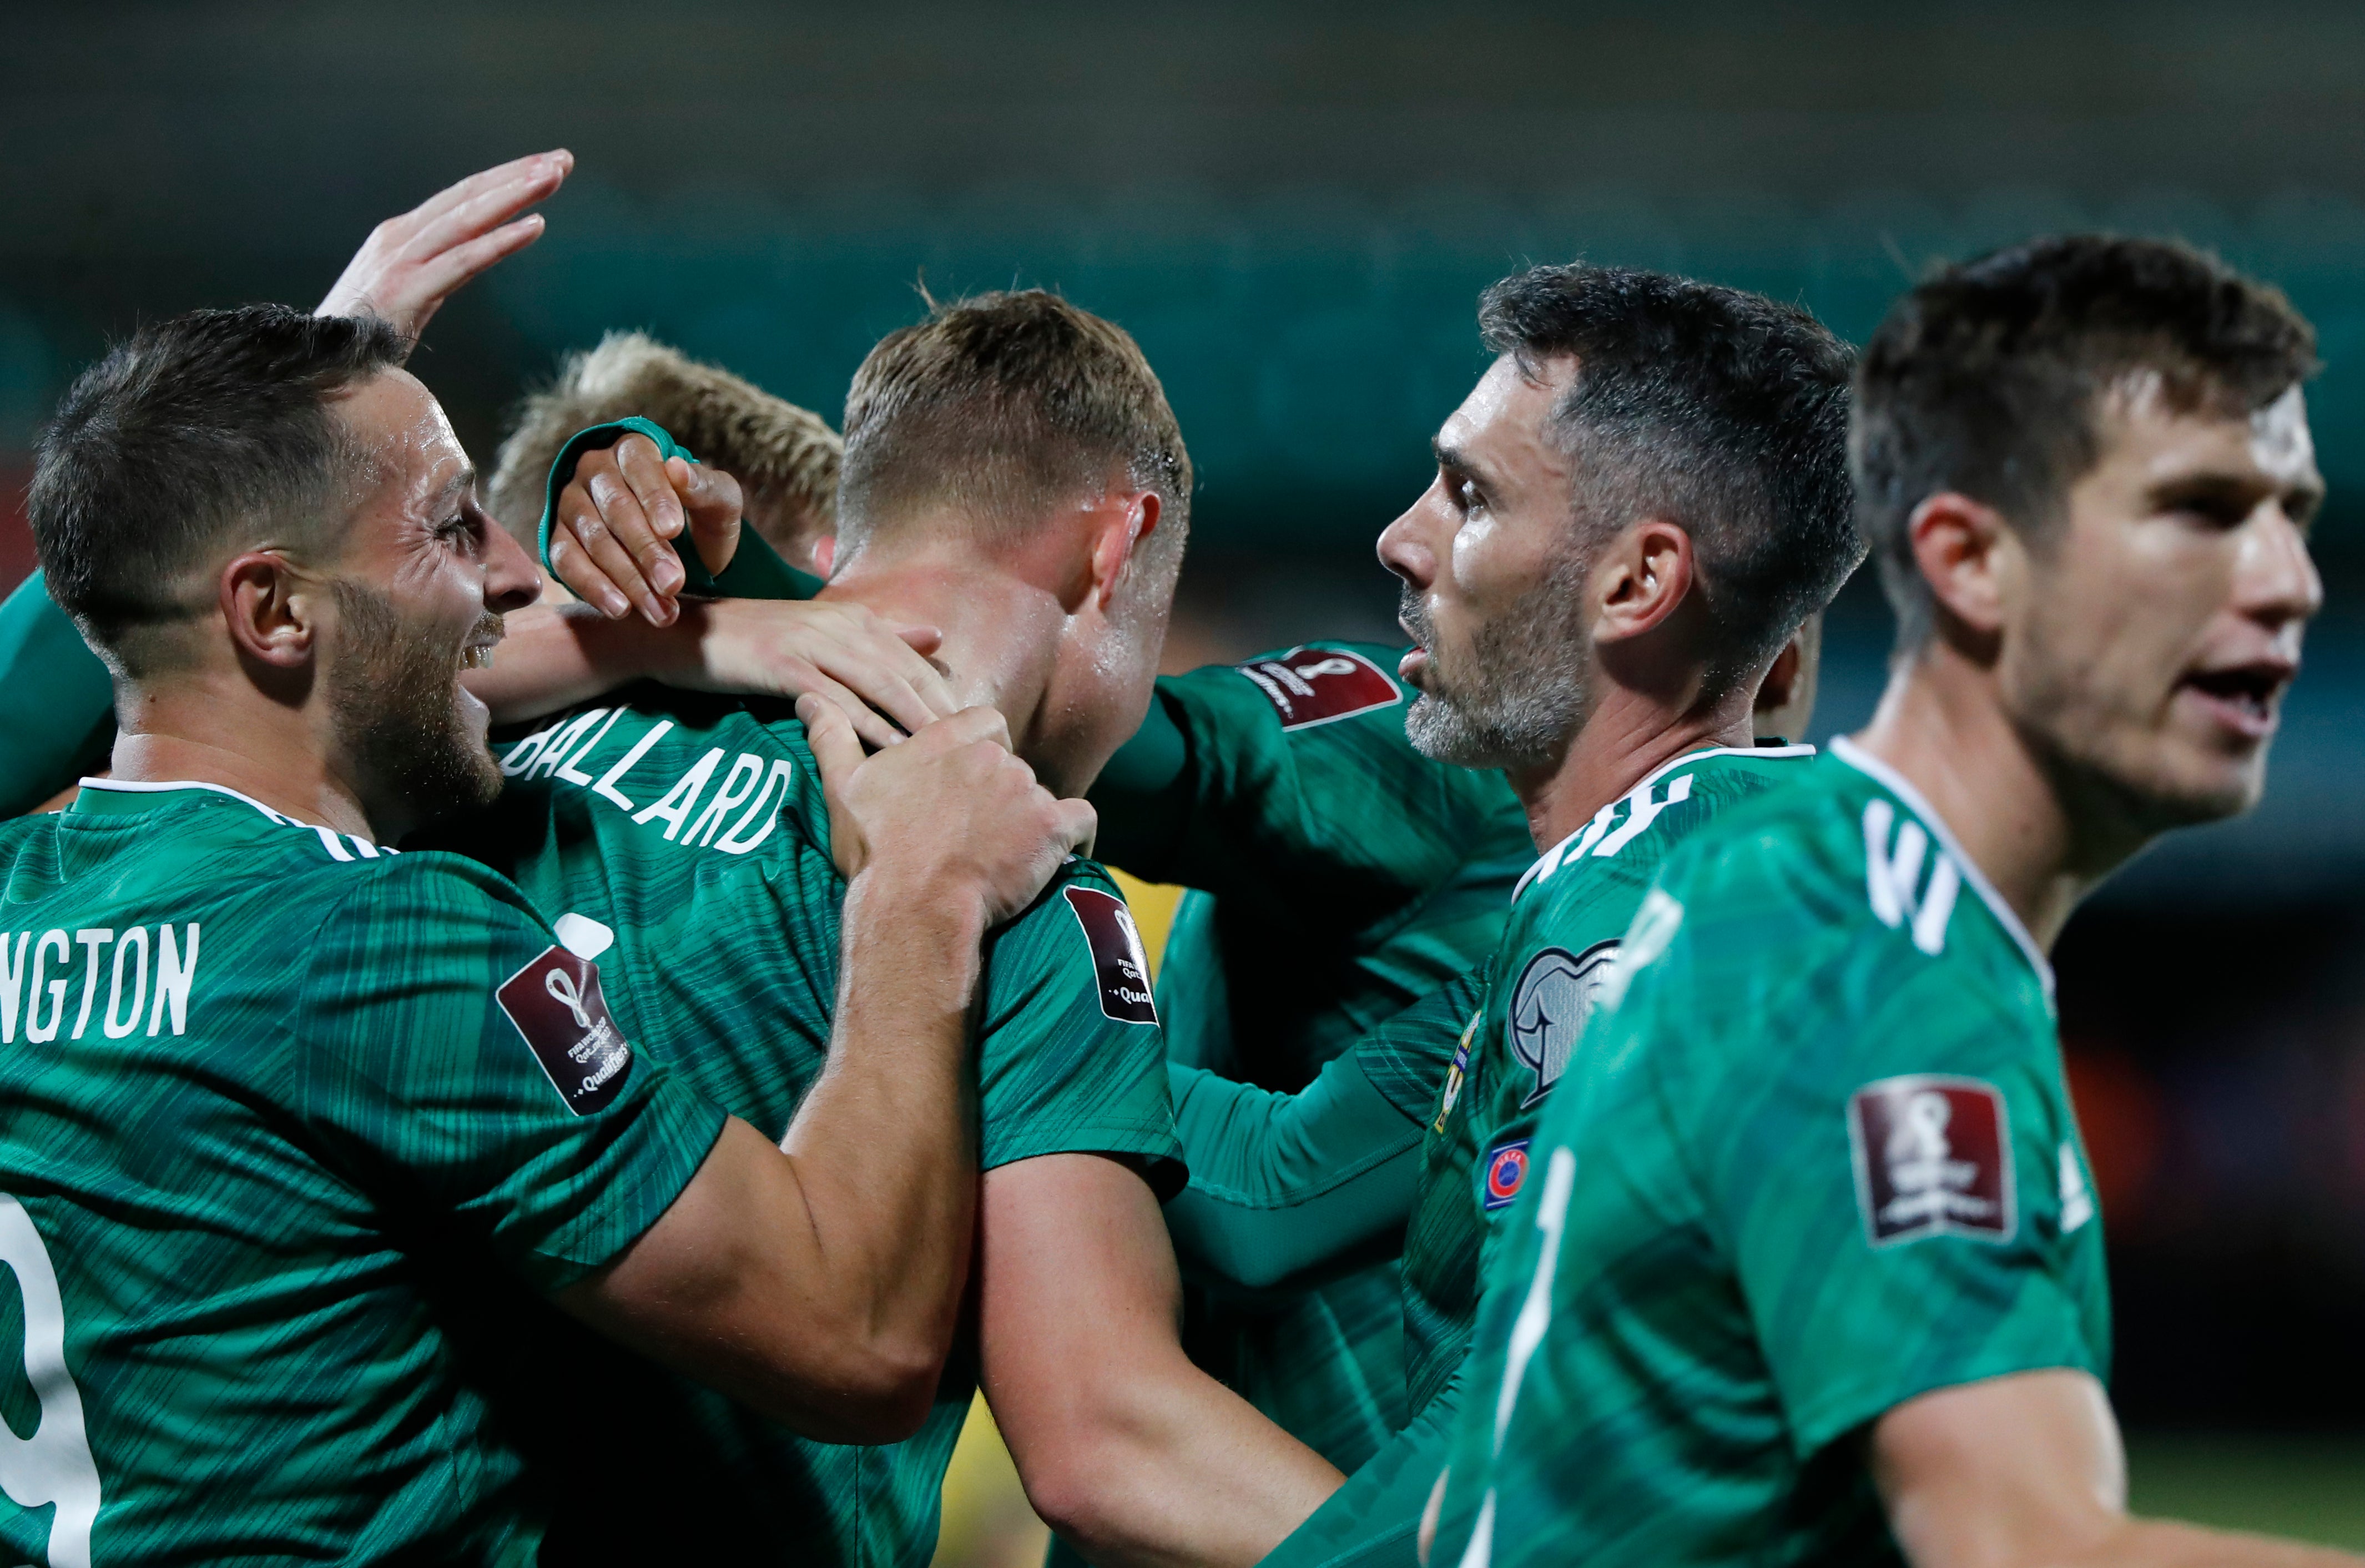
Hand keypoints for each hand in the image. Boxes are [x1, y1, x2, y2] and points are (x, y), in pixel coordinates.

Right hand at [317, 150, 570, 345]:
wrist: (315, 364)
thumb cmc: (362, 333)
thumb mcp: (404, 290)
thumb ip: (434, 270)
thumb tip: (466, 259)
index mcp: (401, 236)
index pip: (460, 197)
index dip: (503, 178)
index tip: (542, 166)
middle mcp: (401, 238)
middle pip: (469, 196)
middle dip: (517, 175)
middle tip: (562, 159)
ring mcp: (402, 261)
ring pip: (469, 218)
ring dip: (515, 194)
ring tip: (554, 176)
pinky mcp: (408, 291)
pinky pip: (464, 262)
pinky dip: (500, 242)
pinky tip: (535, 226)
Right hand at [548, 434, 741, 624]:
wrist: (679, 548)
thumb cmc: (699, 516)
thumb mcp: (718, 501)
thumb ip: (706, 487)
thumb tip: (678, 468)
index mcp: (634, 449)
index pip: (640, 467)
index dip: (656, 498)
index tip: (674, 530)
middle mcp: (595, 470)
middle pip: (616, 508)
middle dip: (646, 550)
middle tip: (674, 583)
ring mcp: (571, 503)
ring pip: (593, 538)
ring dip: (627, 578)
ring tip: (660, 609)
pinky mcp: (558, 538)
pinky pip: (566, 561)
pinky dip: (593, 587)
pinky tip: (621, 609)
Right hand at [667, 599, 959, 750]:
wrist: (686, 633)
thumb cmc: (756, 641)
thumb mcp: (823, 632)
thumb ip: (881, 635)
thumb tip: (937, 636)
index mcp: (853, 619)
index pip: (914, 660)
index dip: (946, 694)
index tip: (978, 730)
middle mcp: (839, 624)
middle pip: (904, 671)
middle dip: (942, 710)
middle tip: (976, 748)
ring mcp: (811, 642)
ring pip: (877, 681)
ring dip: (914, 717)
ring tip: (947, 753)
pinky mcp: (782, 665)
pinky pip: (835, 698)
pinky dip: (865, 722)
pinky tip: (889, 748)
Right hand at [800, 700, 1095, 925]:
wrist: (914, 908)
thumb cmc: (877, 853)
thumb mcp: (843, 790)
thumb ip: (833, 737)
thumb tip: (809, 699)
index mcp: (945, 739)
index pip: (985, 723)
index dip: (982, 751)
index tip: (967, 787)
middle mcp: (990, 755)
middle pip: (1012, 763)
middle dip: (1001, 793)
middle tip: (978, 834)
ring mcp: (1025, 788)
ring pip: (1040, 794)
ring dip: (1029, 819)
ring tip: (1005, 856)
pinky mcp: (1052, 826)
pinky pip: (1082, 820)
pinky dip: (1076, 837)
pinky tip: (1061, 855)